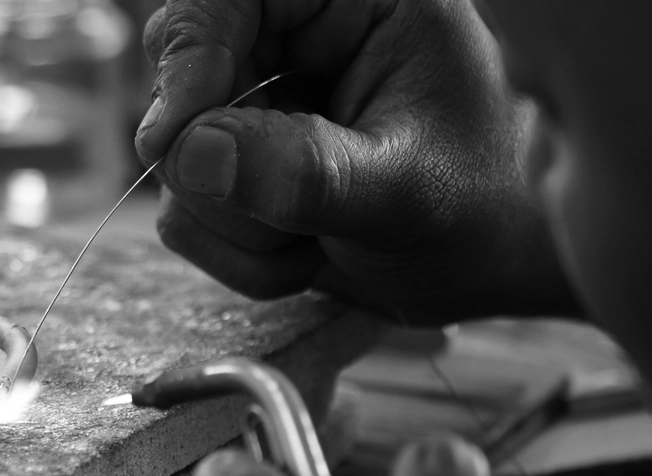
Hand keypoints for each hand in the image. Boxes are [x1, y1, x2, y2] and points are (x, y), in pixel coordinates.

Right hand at [138, 0, 581, 323]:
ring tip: (319, 240)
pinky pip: (181, 206)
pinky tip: (301, 254)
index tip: (177, 138)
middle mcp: (295, 37)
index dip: (188, 54)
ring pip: (174, 153)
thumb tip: (194, 154)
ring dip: (237, 223)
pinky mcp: (231, 159)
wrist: (477, 272)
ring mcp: (256, 100)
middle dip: (220, 166)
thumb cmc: (470, 214)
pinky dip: (233, 249)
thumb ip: (308, 172)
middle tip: (279, 217)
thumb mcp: (405, 192)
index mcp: (354, 1)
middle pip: (179, 72)